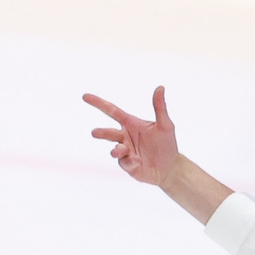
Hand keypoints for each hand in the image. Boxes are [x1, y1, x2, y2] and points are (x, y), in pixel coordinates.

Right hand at [84, 86, 231, 223]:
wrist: (170, 168)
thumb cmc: (167, 144)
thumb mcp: (165, 125)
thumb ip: (160, 107)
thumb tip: (160, 87)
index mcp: (131, 124)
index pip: (112, 111)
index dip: (99, 103)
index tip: (85, 96)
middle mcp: (125, 136)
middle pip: (109, 132)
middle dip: (102, 133)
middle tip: (94, 133)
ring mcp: (124, 151)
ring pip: (115, 149)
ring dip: (116, 150)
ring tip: (118, 150)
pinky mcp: (127, 164)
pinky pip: (125, 163)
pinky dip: (131, 162)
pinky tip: (139, 162)